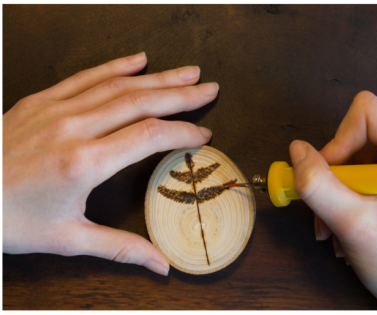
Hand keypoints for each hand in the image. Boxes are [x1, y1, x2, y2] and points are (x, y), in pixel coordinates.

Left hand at [2, 52, 216, 275]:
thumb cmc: (10, 219)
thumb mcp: (67, 239)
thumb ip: (121, 249)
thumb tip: (162, 266)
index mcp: (84, 163)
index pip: (149, 136)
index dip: (183, 131)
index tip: (204, 134)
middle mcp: (74, 128)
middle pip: (141, 102)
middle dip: (181, 94)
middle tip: (209, 87)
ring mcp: (57, 109)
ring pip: (118, 85)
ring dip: (158, 77)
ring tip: (187, 72)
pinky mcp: (41, 100)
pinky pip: (86, 76)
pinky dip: (115, 65)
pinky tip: (138, 59)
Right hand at [289, 91, 376, 310]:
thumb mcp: (354, 225)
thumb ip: (319, 185)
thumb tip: (297, 151)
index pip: (366, 114)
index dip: (338, 140)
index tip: (329, 175)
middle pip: (354, 139)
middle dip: (332, 176)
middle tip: (326, 207)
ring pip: (350, 162)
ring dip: (333, 194)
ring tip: (334, 227)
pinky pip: (355, 180)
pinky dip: (341, 202)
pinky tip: (343, 228)